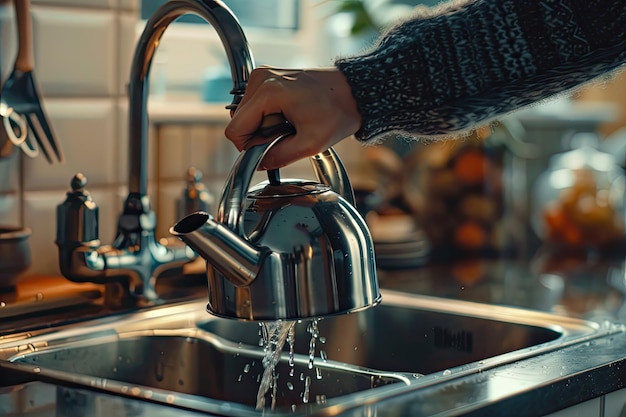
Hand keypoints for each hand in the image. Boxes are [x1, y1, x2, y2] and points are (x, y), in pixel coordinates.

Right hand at [225, 67, 361, 169]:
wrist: (353, 92)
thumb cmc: (338, 112)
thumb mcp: (310, 144)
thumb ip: (279, 156)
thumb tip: (259, 163)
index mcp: (267, 92)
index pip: (235, 130)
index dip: (248, 148)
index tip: (270, 149)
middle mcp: (260, 78)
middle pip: (240, 122)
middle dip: (260, 136)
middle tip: (288, 135)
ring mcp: (263, 76)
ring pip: (247, 115)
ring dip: (265, 127)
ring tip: (292, 124)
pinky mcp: (268, 78)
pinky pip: (256, 106)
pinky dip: (270, 117)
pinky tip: (290, 116)